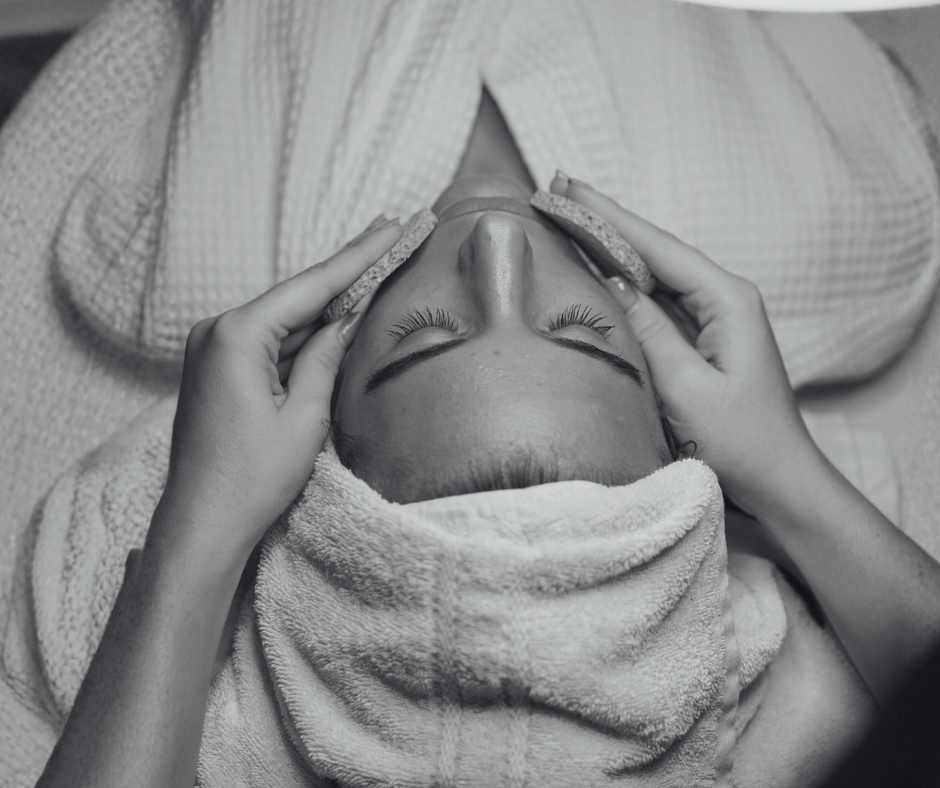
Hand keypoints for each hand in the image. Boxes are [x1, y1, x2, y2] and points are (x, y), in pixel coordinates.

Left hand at [150, 216, 402, 567]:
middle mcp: (217, 332)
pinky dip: (303, 334)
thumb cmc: (252, 479)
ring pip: (283, 319)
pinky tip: (336, 318)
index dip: (358, 257)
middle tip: (388, 233)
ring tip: (374, 271)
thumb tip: (345, 319)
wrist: (203, 523)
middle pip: (296, 296)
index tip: (391, 226)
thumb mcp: (305, 418)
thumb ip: (325, 359)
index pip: (311, 286)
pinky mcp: (216, 369)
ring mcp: (212, 349)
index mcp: (237, 336)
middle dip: (346, 273)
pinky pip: (268, 342)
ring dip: (327, 305)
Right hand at [551, 174, 815, 511]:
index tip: (568, 188)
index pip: (657, 247)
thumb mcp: (685, 388)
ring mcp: (715, 319)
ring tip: (571, 217)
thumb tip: (613, 283)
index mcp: (727, 300)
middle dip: (606, 220)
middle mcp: (724, 299)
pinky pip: (658, 302)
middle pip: (655, 250)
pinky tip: (600, 269)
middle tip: (560, 188)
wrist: (779, 484)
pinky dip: (625, 282)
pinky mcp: (704, 341)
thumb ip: (648, 331)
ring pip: (655, 273)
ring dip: (613, 246)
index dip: (608, 216)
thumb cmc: (741, 442)